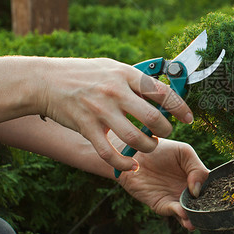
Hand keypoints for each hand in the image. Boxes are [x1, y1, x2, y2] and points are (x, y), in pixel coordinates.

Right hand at [40, 58, 193, 173]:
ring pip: (135, 138)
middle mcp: (115, 92)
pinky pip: (109, 153)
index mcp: (125, 74)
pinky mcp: (87, 127)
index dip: (180, 107)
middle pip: (154, 118)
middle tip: (163, 133)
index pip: (162, 92)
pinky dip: (124, 163)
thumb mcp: (111, 67)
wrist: (45, 81)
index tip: (188, 119)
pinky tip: (132, 165)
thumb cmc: (82, 73)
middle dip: (165, 130)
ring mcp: (101, 110)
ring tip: (148, 146)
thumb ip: (135, 79)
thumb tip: (161, 89)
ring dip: (148, 147)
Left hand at [117, 138, 208, 230]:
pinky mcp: (163, 205)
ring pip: (190, 213)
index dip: (216, 193)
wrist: (134, 154)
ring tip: (195, 220)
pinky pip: (174, 212)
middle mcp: (189, 190)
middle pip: (202, 204)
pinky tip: (184, 213)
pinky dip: (180, 215)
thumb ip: (196, 168)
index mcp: (197, 176)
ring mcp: (176, 198)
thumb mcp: (184, 152)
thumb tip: (198, 190)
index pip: (211, 187)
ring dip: (194, 218)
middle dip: (206, 211)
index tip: (219, 197)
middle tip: (209, 213)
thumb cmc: (160, 149)